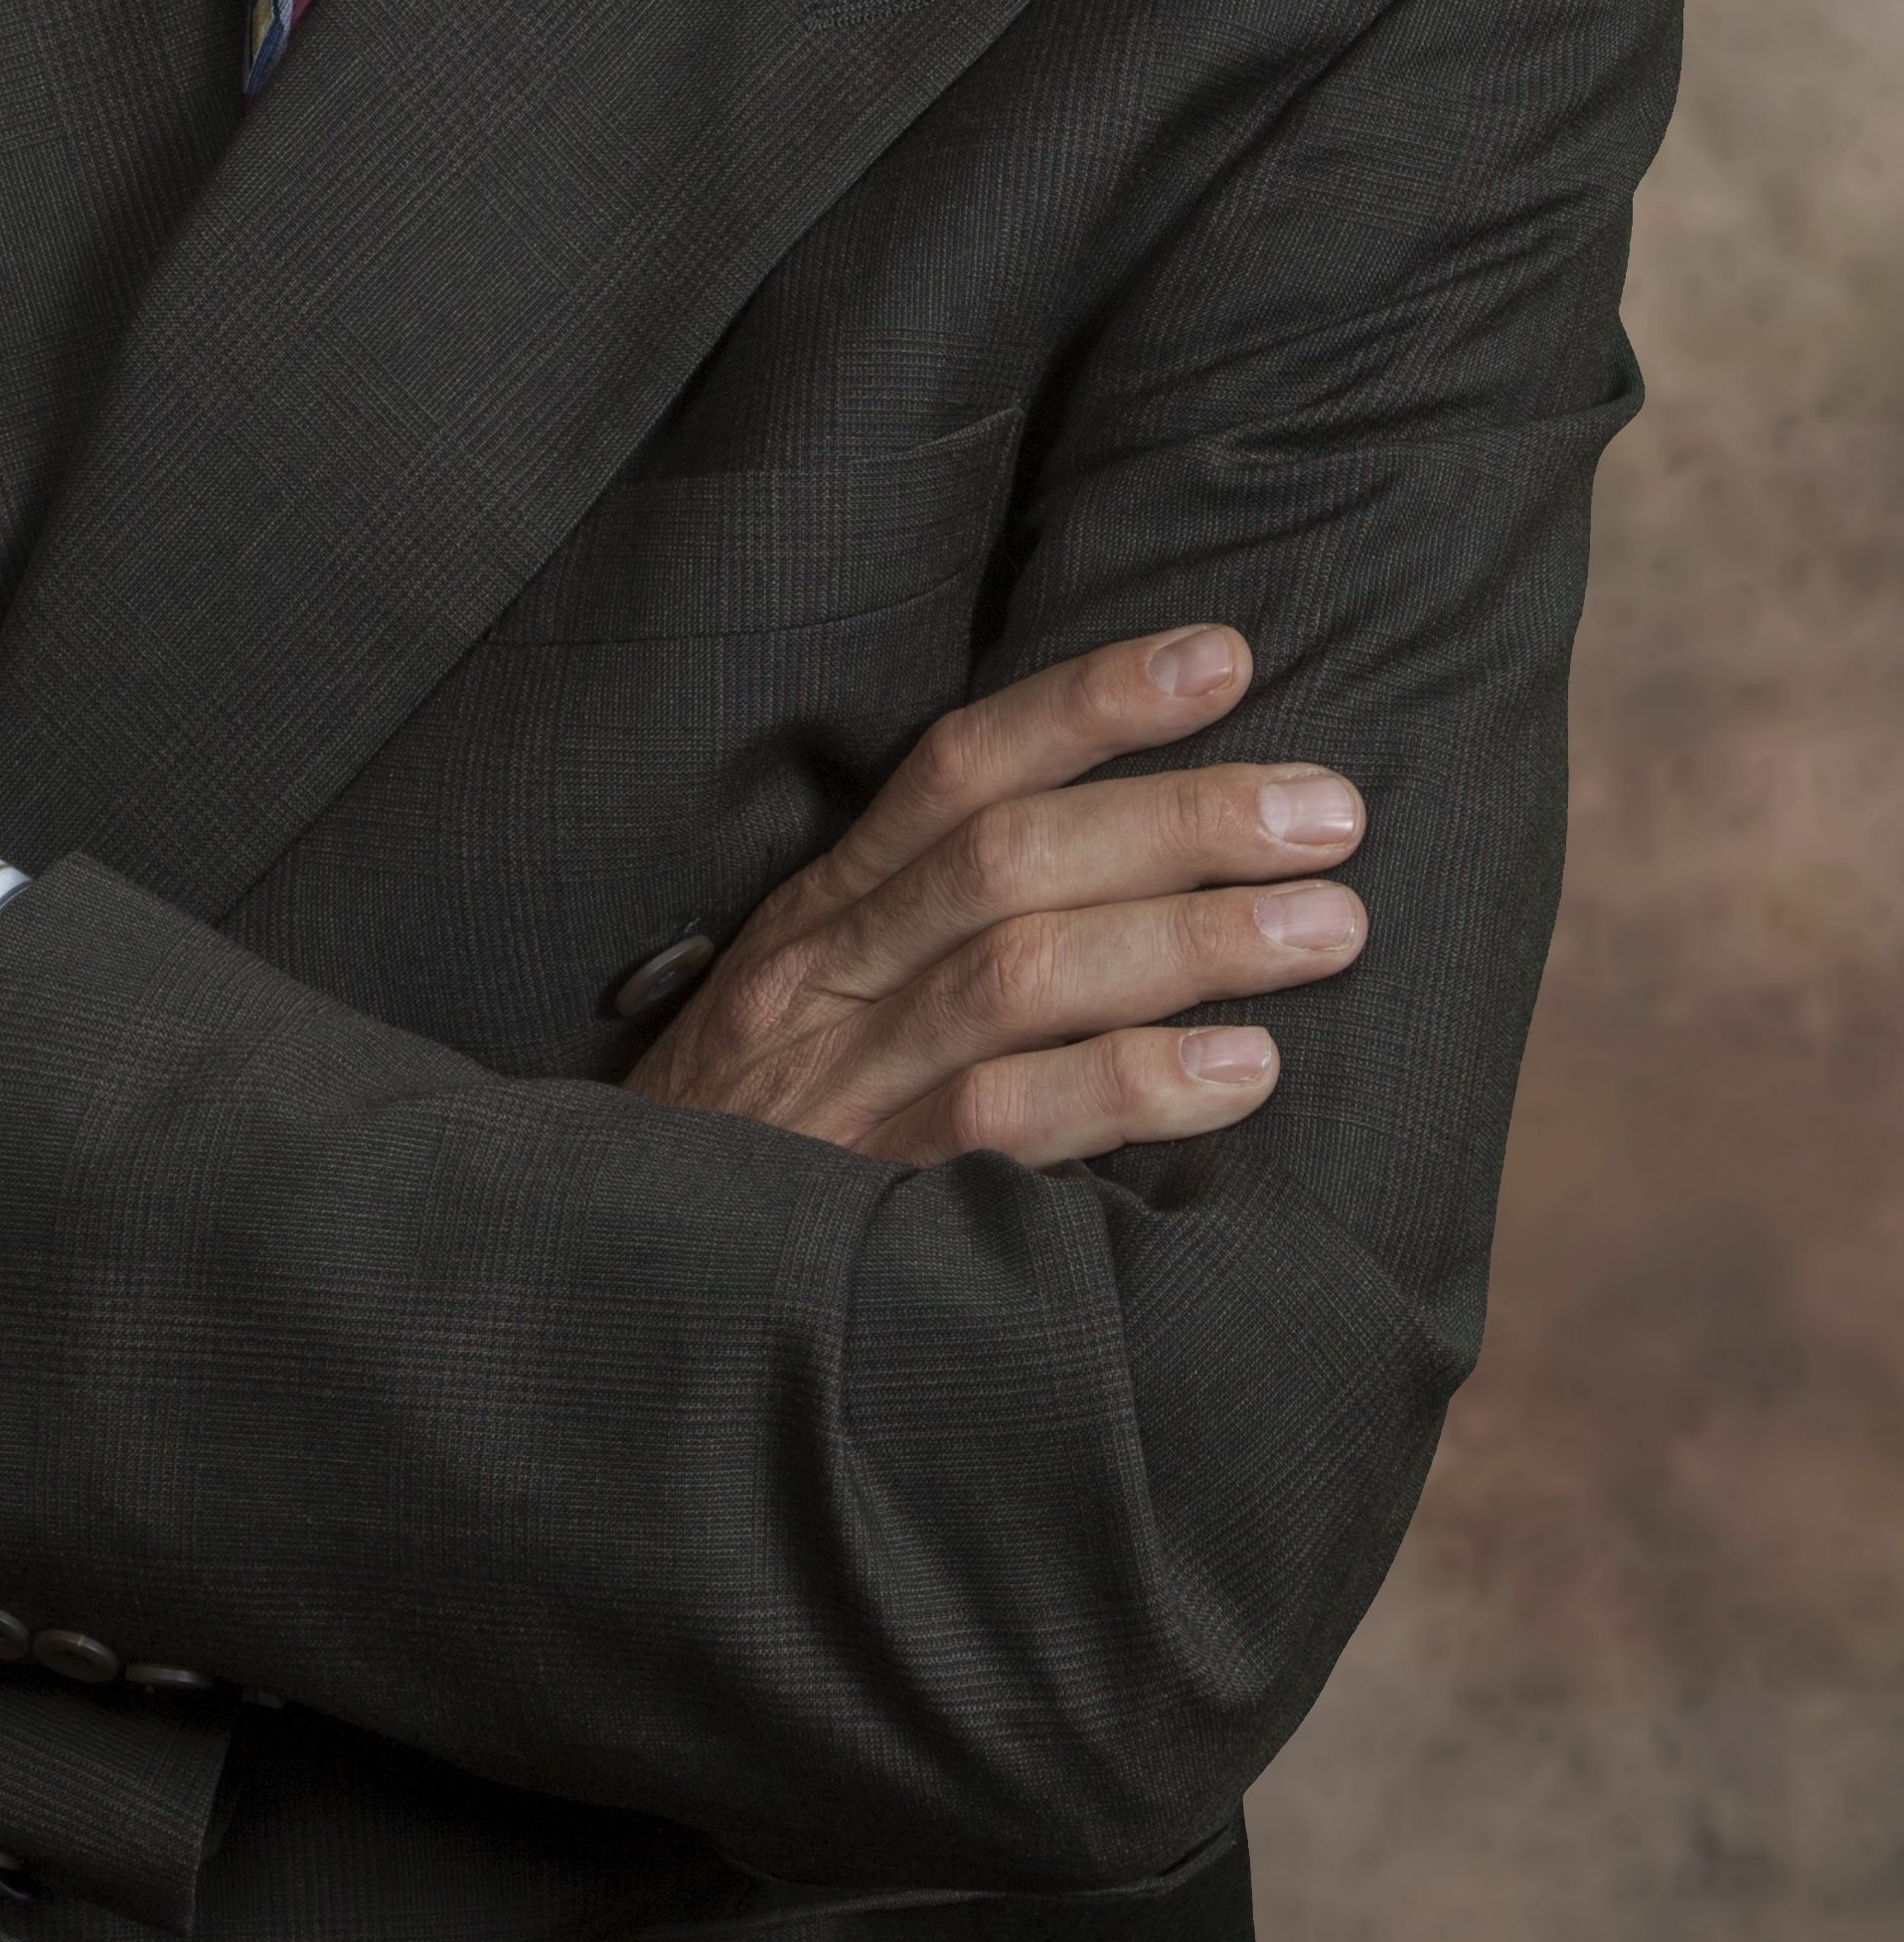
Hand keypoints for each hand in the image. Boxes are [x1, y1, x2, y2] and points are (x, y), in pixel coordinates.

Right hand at [624, 626, 1364, 1166]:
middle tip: (1332, 810)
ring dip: (1189, 939)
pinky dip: (1129, 1086)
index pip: (957, 767)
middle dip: (1182, 819)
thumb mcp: (811, 1004)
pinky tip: (1243, 1072)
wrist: (610, 1284)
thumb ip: (929, 933)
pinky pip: (1004, 1124)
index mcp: (822, 912)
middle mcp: (826, 976)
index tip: (1224, 656)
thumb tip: (1134, 860)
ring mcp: (841, 1086)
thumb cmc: (755, 1136)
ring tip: (1330, 924)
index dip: (1089, 702)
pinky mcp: (863, 1198)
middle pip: (1010, 857)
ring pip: (1019, 972)